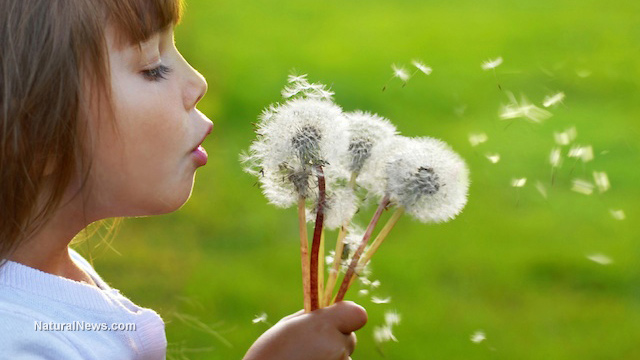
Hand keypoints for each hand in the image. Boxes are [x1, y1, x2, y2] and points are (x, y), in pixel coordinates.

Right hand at [243, 301, 367, 359]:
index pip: (358, 314)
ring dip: (330, 358)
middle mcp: (336, 347)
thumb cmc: (270, 354)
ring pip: (343, 358)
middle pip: (349, 338)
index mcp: (323, 326)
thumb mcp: (286, 326)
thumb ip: (311, 317)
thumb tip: (327, 311)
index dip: (348, 316)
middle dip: (335, 340)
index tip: (335, 321)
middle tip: (311, 347)